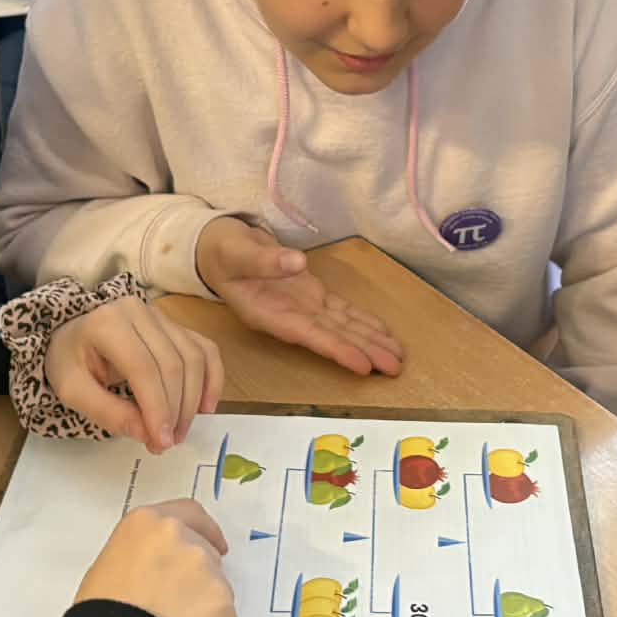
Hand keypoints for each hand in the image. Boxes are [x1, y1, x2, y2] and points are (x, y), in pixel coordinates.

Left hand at [45, 297, 223, 452]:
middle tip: (166, 443)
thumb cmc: (69, 361)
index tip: (160, 441)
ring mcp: (162, 317)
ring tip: (179, 431)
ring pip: (194, 358)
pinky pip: (205, 350)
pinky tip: (205, 407)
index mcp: (108, 323)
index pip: (143, 368)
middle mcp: (139, 312)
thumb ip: (107, 412)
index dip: (157, 407)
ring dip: (193, 400)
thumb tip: (147, 433)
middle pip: (173, 364)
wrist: (71, 336)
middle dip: (175, 410)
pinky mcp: (176, 326)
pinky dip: (212, 379)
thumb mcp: (72, 391)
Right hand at [76, 500, 235, 616]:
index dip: (205, 529)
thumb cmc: (101, 613)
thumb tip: (153, 572)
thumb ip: (139, 555)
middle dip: (199, 575)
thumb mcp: (107, 567)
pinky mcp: (222, 601)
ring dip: (204, 605)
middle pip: (205, 551)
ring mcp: (205, 568)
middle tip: (180, 604)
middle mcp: (181, 537)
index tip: (215, 543)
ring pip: (216, 585)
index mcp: (148, 523)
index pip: (190, 513)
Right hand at [195, 219, 403, 376]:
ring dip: (370, 341)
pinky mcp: (312, 295)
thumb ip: (264, 260)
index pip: (308, 336)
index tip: (362, 365)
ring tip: (398, 359)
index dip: (337, 350)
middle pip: (332, 337)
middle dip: (364, 352)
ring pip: (342, 327)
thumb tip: (298, 263)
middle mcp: (290, 317)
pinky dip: (363, 321)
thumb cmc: (222, 252)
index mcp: (268, 314)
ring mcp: (303, 308)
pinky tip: (383, 333)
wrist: (219, 248)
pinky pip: (341, 311)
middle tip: (395, 369)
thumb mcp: (236, 252)